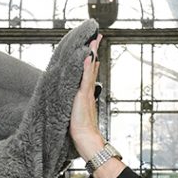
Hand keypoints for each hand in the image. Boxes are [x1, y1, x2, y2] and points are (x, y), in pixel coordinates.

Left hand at [70, 34, 104, 159]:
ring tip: (94, 39)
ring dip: (91, 53)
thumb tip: (81, 102)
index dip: (91, 59)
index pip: (88, 72)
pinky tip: (87, 55)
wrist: (87, 140)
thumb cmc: (82, 132)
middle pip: (91, 66)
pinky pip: (84, 78)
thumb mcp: (80, 114)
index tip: (93, 48)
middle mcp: (87, 90)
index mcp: (86, 94)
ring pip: (89, 69)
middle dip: (94, 51)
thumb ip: (81, 106)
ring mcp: (86, 92)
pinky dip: (85, 66)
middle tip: (97, 36)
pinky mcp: (83, 96)